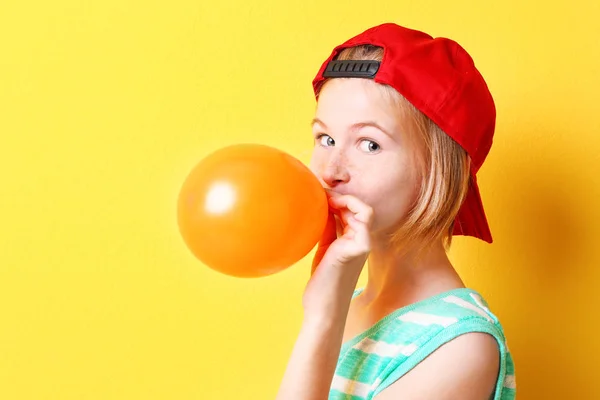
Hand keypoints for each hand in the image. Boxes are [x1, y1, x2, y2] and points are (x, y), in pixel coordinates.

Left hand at [302, 194, 373, 317]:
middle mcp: (362, 242)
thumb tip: (320, 208)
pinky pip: (361, 223)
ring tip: (325, 198)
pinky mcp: (356, 250)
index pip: (354, 211)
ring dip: (344, 200)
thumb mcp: (324, 250)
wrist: (323, 310)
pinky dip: (346, 210)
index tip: (321, 195)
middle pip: (361, 207)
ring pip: (364, 211)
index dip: (340, 199)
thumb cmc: (323, 283)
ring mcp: (362, 246)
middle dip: (341, 196)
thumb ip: (327, 230)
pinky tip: (326, 211)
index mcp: (354, 241)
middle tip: (320, 193)